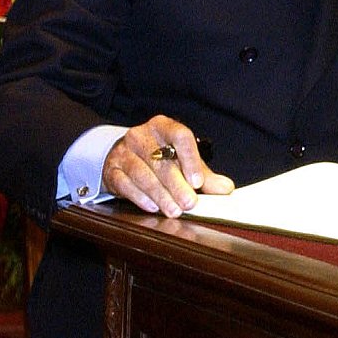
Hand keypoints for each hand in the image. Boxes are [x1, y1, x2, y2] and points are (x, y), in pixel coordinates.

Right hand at [99, 116, 233, 215]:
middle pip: (161, 160)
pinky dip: (140, 197)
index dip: (190, 158)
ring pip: (142, 173)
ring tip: (173, 210)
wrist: (123, 156)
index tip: (198, 182)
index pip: (179, 135)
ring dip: (160, 194)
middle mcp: (141, 135)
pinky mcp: (112, 170)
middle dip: (177, 185)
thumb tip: (225, 188)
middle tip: (189, 204)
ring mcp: (124, 152)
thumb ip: (203, 174)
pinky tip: (152, 207)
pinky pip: (125, 183)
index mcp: (163, 126)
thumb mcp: (182, 160)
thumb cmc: (158, 157)